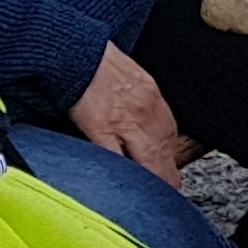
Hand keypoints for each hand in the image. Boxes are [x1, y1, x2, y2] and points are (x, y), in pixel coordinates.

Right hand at [68, 44, 185, 185]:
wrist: (74, 49)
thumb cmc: (96, 62)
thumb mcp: (130, 78)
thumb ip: (140, 101)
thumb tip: (145, 122)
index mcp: (151, 97)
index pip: (170, 134)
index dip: (172, 157)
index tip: (172, 173)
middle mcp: (144, 110)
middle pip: (163, 152)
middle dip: (169, 177)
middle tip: (171, 195)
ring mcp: (124, 120)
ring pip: (147, 159)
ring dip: (154, 181)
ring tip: (155, 199)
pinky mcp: (100, 127)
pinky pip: (117, 158)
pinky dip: (124, 175)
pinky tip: (126, 187)